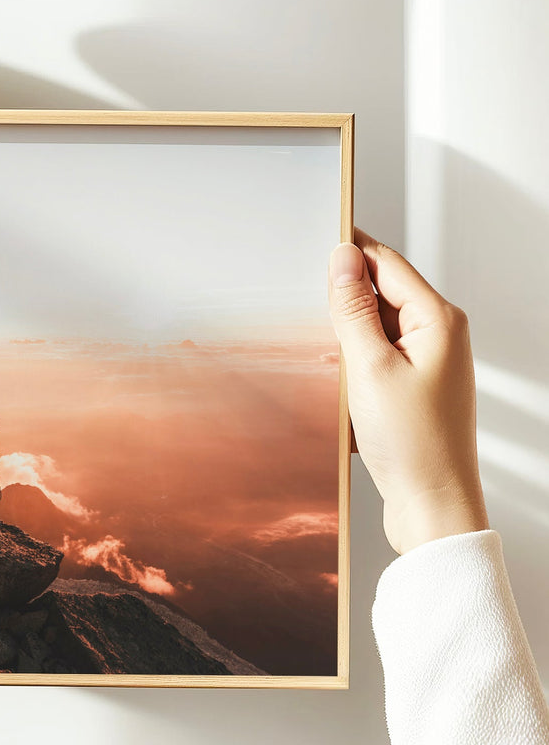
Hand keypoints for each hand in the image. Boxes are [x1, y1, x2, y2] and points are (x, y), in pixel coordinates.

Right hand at [328, 228, 488, 554]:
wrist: (432, 506)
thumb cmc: (413, 445)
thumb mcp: (370, 369)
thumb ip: (354, 310)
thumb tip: (342, 259)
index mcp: (438, 320)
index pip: (386, 263)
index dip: (348, 250)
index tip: (311, 238)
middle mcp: (438, 335)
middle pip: (380, 292)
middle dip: (341, 299)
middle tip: (307, 310)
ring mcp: (426, 362)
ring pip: (373, 327)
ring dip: (344, 337)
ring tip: (326, 361)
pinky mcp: (412, 387)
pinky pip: (374, 357)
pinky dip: (351, 363)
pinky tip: (335, 383)